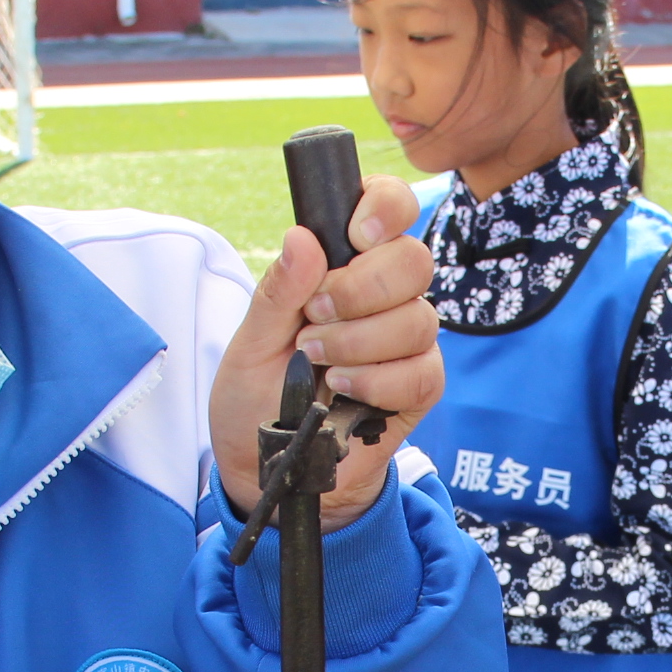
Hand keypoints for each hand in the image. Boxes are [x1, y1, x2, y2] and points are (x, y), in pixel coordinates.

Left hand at [213, 173, 444, 529]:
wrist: (272, 466)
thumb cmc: (258, 397)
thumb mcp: (250, 342)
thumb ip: (278, 291)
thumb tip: (302, 236)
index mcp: (347, 264)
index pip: (390, 205)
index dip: (383, 206)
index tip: (354, 235)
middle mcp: (386, 295)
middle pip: (413, 259)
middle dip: (361, 288)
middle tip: (315, 316)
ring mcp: (409, 341)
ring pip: (418, 318)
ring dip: (358, 341)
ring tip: (317, 362)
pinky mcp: (420, 386)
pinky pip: (420, 371)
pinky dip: (377, 380)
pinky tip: (345, 390)